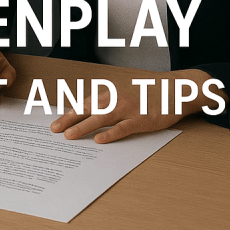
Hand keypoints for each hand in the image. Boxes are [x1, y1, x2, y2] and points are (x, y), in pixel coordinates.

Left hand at [50, 69, 225, 142]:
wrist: (175, 89)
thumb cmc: (149, 92)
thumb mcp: (125, 93)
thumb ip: (109, 101)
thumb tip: (91, 112)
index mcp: (111, 93)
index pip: (85, 104)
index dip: (70, 113)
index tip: (56, 122)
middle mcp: (117, 99)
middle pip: (88, 110)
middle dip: (69, 120)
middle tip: (54, 130)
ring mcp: (129, 109)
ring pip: (101, 118)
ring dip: (83, 127)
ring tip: (69, 136)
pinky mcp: (142, 119)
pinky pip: (123, 128)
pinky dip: (110, 134)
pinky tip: (99, 140)